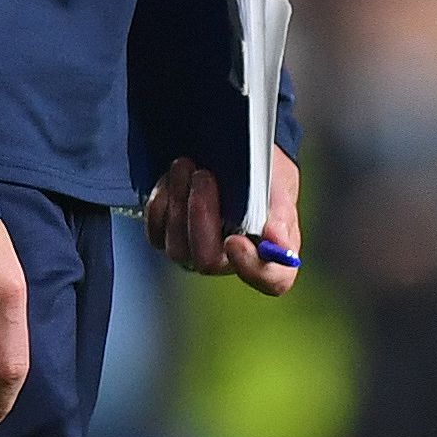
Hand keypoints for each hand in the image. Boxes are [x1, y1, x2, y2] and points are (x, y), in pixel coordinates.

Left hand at [145, 146, 300, 296]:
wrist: (230, 155)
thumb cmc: (262, 175)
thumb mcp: (278, 183)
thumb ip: (279, 212)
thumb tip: (276, 241)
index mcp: (272, 253)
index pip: (272, 280)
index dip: (252, 266)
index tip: (235, 240)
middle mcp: (233, 262)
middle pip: (209, 261)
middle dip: (201, 215)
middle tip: (203, 176)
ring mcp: (198, 253)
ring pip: (178, 248)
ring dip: (178, 201)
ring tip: (185, 165)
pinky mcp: (169, 240)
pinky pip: (156, 233)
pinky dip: (160, 203)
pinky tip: (171, 178)